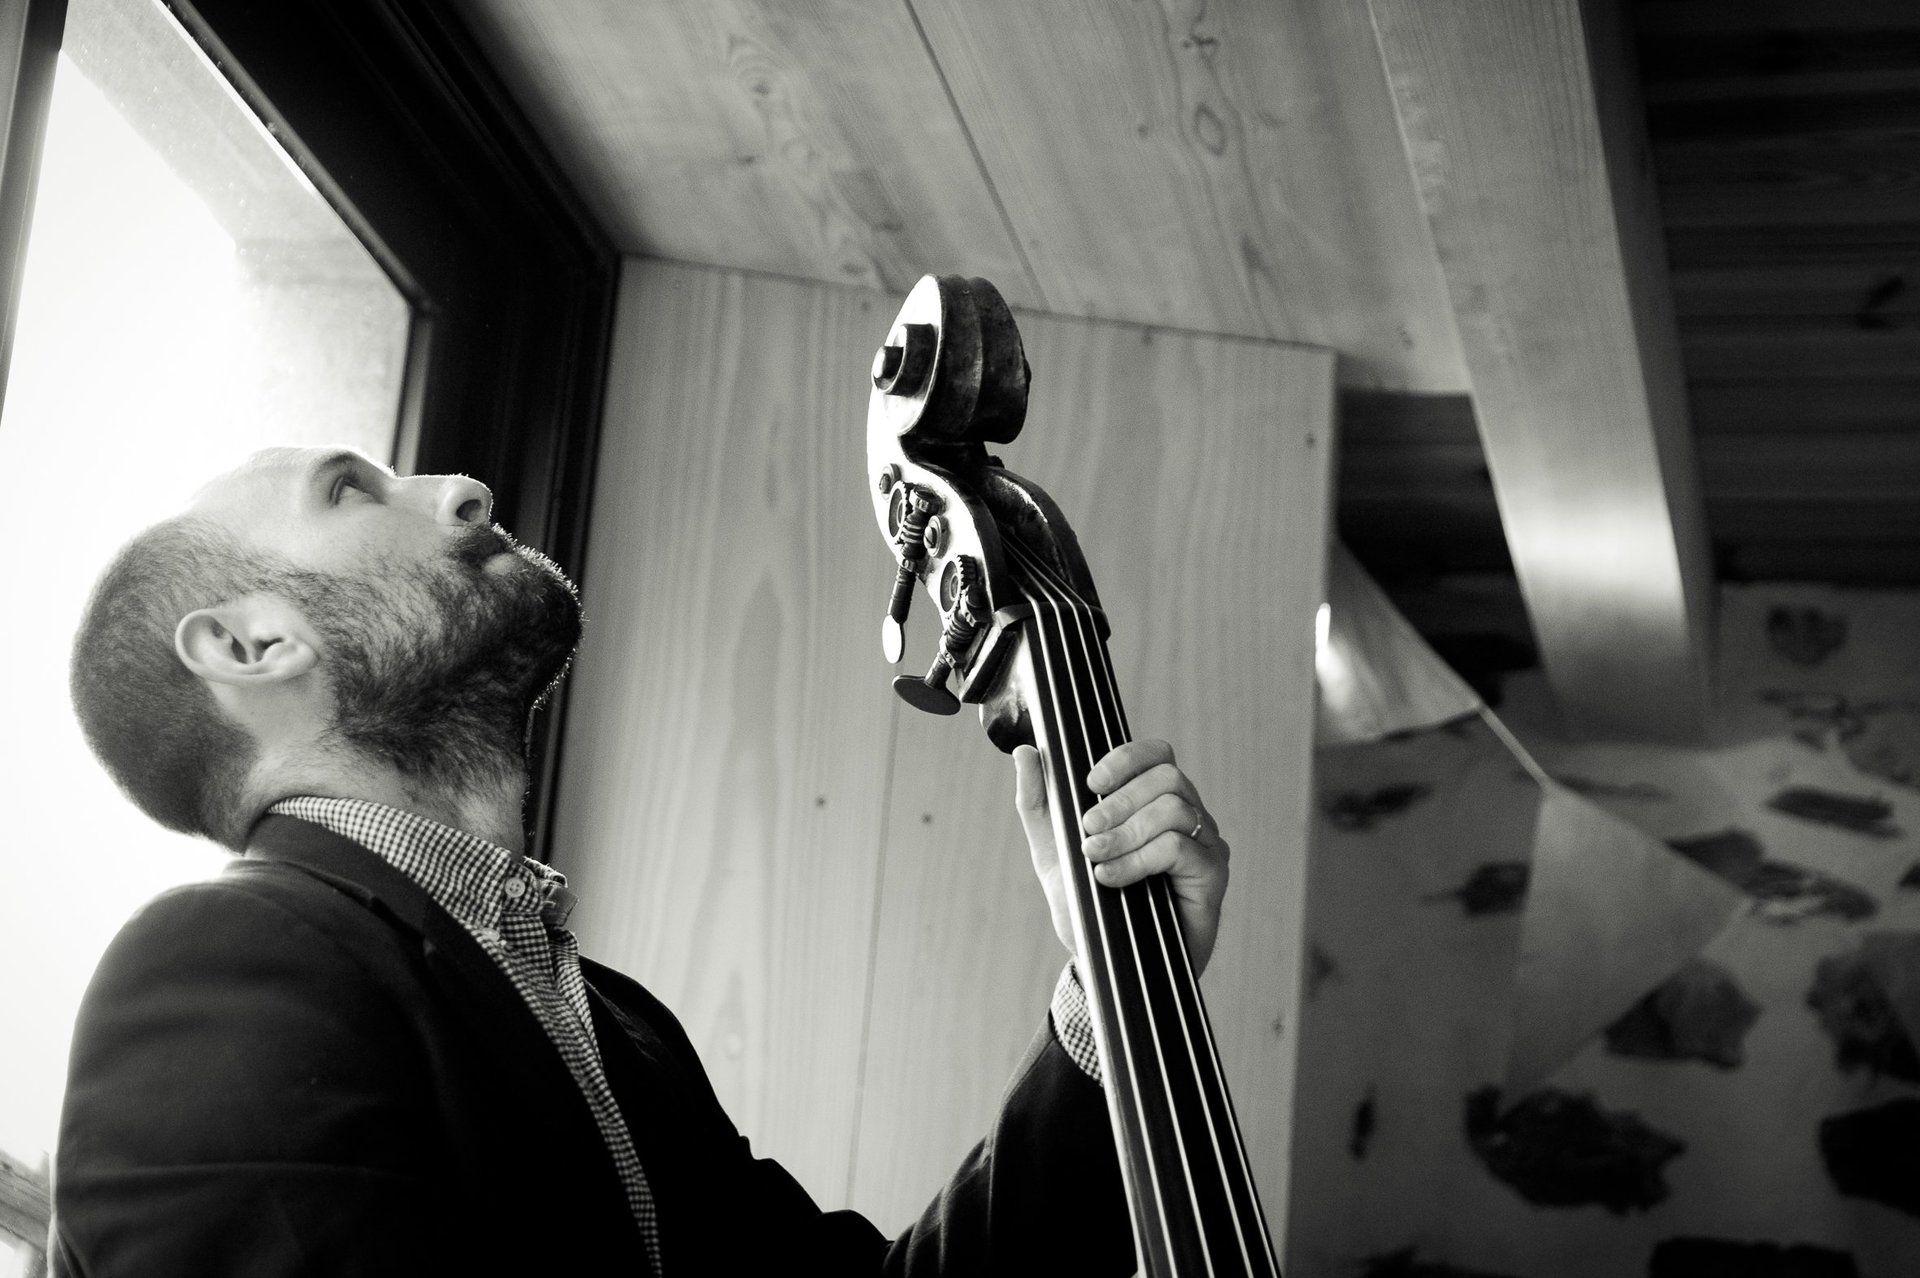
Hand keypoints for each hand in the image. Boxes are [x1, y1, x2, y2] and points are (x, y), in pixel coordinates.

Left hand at [1013, 738, 1229, 975]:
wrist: (1106, 964)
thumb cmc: (1088, 904)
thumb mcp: (1053, 851)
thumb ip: (1038, 803)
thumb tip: (1025, 752)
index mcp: (1153, 802)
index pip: (1156, 755)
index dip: (1126, 758)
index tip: (1090, 782)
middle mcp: (1187, 817)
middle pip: (1167, 777)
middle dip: (1120, 799)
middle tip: (1088, 830)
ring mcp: (1204, 844)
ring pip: (1174, 809)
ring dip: (1126, 832)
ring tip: (1096, 858)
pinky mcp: (1212, 875)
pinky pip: (1179, 848)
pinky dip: (1138, 858)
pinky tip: (1111, 878)